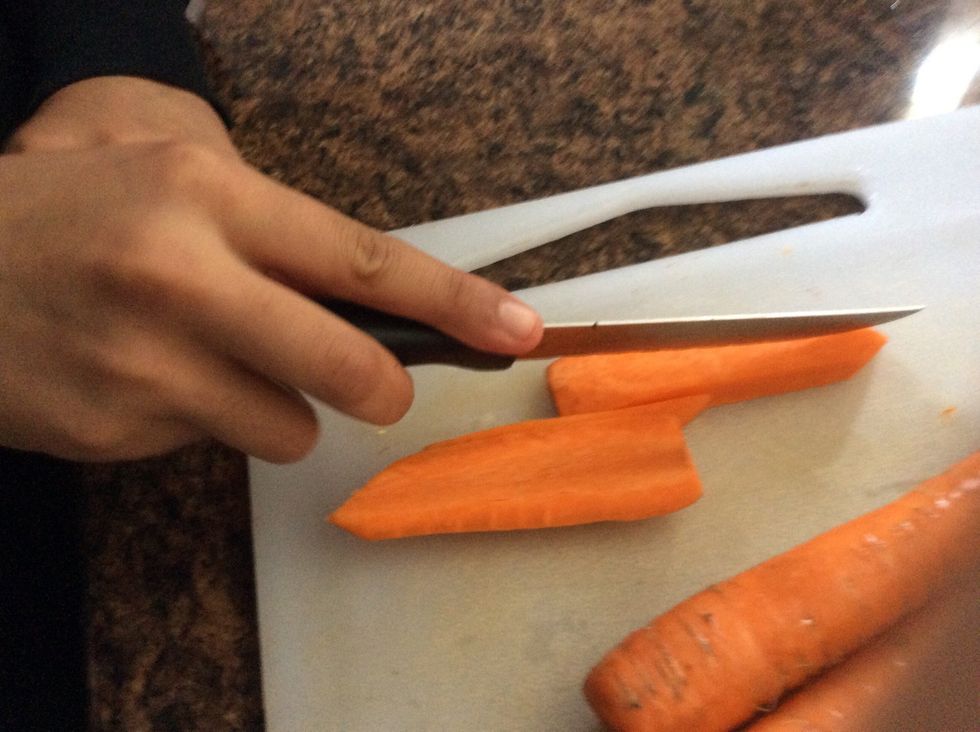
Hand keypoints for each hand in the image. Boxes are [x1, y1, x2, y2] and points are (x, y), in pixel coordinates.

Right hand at [0, 78, 541, 462]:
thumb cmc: (56, 205)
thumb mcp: (146, 144)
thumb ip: (251, 186)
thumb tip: (344, 264)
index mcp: (205, 198)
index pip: (364, 262)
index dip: (455, 304)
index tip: (517, 329)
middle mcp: (182, 281)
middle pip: (350, 369)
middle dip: (384, 387)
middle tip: (378, 381)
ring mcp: (146, 367)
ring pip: (288, 427)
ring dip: (274, 402)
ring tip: (209, 356)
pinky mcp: (115, 432)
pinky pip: (211, 444)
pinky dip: (201, 417)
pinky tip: (147, 377)